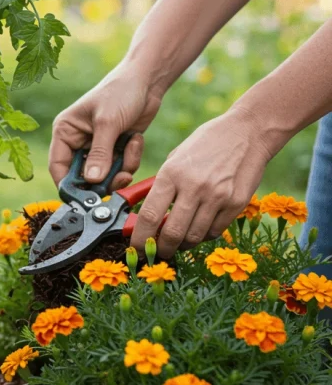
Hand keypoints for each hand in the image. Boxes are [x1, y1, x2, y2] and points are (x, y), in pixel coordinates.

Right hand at [49, 62, 161, 188]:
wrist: (147, 81)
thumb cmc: (120, 92)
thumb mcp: (108, 123)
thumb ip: (99, 154)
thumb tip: (92, 182)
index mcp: (65, 132)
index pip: (58, 167)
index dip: (68, 185)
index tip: (83, 199)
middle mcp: (78, 142)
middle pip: (83, 176)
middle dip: (102, 179)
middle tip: (119, 179)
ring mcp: (97, 147)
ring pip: (104, 175)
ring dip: (120, 168)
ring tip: (131, 147)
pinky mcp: (115, 149)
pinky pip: (120, 168)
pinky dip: (130, 159)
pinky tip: (135, 139)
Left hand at [130, 108, 274, 257]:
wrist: (248, 132)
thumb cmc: (206, 144)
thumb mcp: (176, 159)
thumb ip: (163, 186)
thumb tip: (149, 218)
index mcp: (172, 173)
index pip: (149, 215)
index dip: (140, 238)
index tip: (136, 249)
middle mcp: (194, 187)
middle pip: (171, 233)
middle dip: (161, 249)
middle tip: (157, 252)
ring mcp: (217, 196)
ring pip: (194, 236)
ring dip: (183, 245)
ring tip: (178, 242)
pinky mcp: (236, 203)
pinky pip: (214, 231)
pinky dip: (203, 236)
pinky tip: (199, 230)